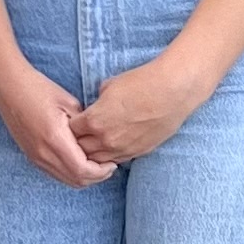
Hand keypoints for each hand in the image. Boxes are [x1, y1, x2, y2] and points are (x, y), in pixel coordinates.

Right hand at [0, 57, 102, 186]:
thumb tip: (98, 140)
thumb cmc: (38, 89)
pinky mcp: (31, 156)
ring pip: (66, 180)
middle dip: (96, 178)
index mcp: (55, 138)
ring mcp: (35, 156)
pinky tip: (79, 161)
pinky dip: (71, 173)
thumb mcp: (69, 102)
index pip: (83, 169)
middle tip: (108, 167)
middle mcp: (43, 153)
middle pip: (76, 180)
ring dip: (84, 177)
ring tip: (97, 165)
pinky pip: (55, 173)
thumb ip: (85, 125)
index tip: (113, 163)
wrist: (8, 87)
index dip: (101, 172)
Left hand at [74, 52, 209, 168]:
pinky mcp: (138, 152)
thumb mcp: (110, 86)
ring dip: (93, 153)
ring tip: (94, 144)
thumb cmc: (142, 83)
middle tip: (81, 135)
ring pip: (97, 160)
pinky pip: (117, 160)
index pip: (71, 130)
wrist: (172, 92)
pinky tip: (111, 147)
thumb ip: (98, 100)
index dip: (71, 124)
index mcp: (94, 121)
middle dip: (78, 142)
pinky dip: (110, 156)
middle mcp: (105, 140)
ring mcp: (122, 149)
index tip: (74, 120)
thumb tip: (97, 104)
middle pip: (81, 149)